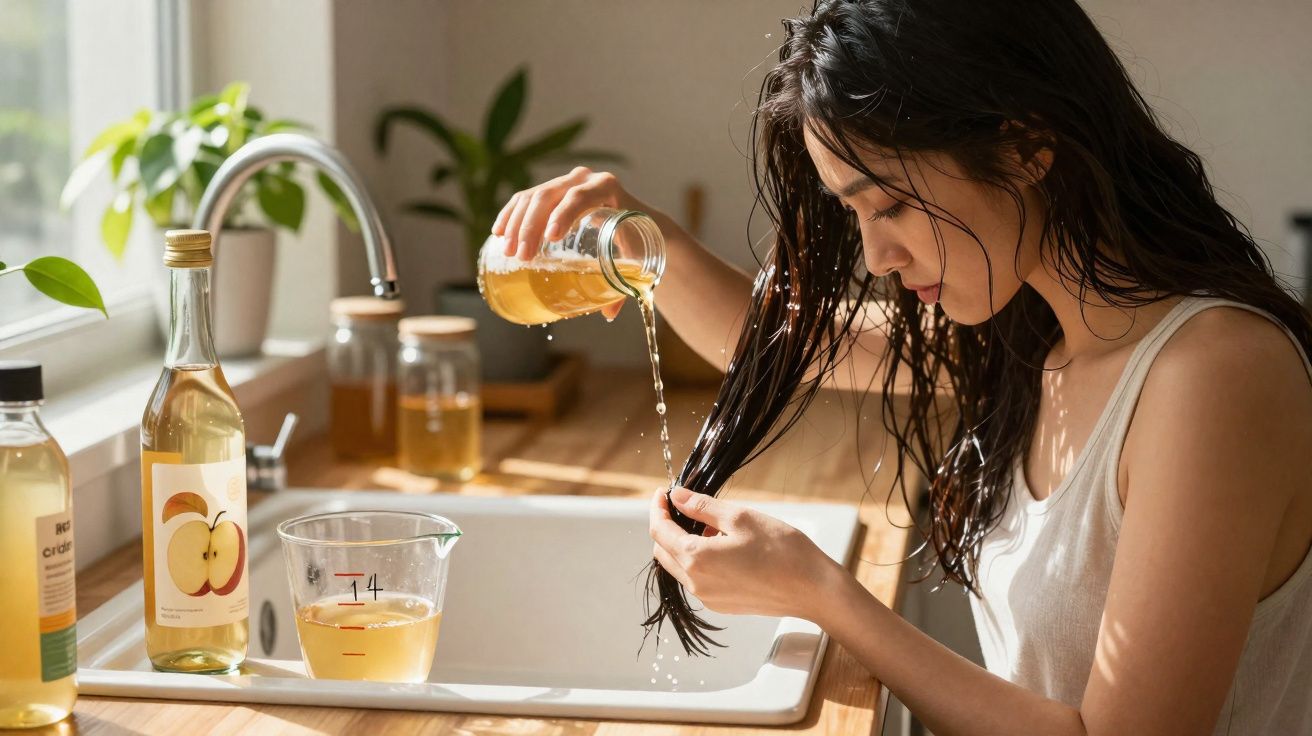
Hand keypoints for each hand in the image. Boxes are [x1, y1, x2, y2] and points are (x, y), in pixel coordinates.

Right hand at [491, 167, 645, 320]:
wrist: (637, 217)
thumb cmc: (637, 238)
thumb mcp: (636, 255)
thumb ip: (625, 282)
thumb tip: (608, 313)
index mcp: (607, 187)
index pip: (581, 196)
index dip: (564, 214)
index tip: (551, 238)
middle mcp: (583, 179)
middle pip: (549, 196)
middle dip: (531, 226)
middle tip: (522, 256)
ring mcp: (564, 182)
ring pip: (532, 197)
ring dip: (516, 224)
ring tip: (508, 251)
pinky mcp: (551, 191)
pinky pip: (524, 199)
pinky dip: (511, 214)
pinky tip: (499, 232)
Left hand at [648, 487, 844, 621]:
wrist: (813, 589)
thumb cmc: (781, 550)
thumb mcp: (740, 517)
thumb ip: (702, 507)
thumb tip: (677, 497)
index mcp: (696, 559)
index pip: (660, 531)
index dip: (658, 508)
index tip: (664, 493)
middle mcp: (696, 583)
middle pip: (664, 551)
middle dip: (667, 526)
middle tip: (683, 505)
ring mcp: (709, 598)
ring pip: (679, 567)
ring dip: (683, 544)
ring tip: (709, 524)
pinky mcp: (722, 605)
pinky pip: (698, 580)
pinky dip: (698, 560)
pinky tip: (721, 546)